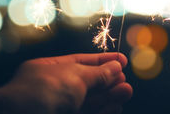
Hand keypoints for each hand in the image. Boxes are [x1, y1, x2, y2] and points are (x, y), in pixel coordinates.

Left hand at [0, 53, 131, 113]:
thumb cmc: (43, 92)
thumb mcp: (74, 75)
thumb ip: (97, 73)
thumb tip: (115, 66)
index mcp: (46, 71)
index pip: (78, 62)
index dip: (101, 61)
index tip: (121, 60)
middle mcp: (51, 90)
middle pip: (85, 84)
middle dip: (107, 81)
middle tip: (124, 78)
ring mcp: (57, 109)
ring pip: (88, 103)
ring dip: (108, 97)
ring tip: (126, 90)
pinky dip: (103, 112)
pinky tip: (116, 107)